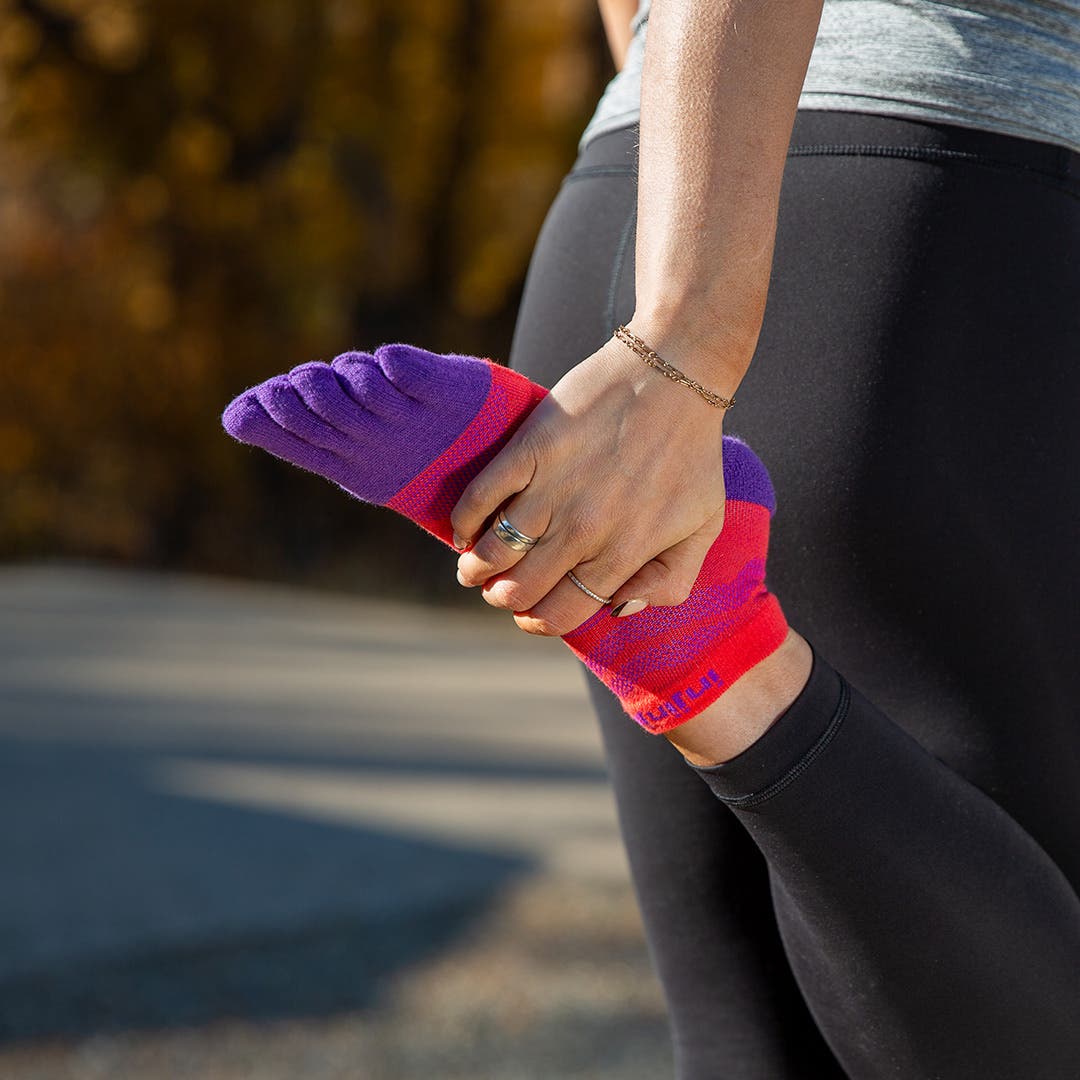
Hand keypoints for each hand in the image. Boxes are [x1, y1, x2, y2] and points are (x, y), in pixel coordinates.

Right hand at [451, 333, 732, 634]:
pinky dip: (465, 522)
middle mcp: (583, 530)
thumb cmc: (692, 452)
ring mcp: (552, 490)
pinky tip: (466, 531)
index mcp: (623, 554)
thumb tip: (619, 609)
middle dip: (504, 599)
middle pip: (521, 590)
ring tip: (472, 567)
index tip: (528, 615)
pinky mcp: (528, 450)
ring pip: (494, 553)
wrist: (673, 373)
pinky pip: (480, 499)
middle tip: (498, 590)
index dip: (538, 622)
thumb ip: (669, 580)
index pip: (563, 614)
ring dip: (475, 568)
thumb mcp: (704, 525)